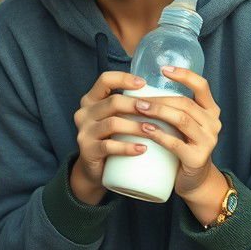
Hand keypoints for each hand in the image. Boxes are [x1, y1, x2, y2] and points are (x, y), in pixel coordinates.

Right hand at [71, 70, 148, 204]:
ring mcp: (84, 132)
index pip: (105, 80)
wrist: (96, 170)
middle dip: (137, 105)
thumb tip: (167, 94)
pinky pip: (108, 146)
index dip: (124, 79)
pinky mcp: (87, 151)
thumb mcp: (117, 118)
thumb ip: (130, 106)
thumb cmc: (113, 138)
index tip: (144, 83)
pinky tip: (143, 149)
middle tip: (158, 111)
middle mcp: (84, 113)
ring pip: (112, 123)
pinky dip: (127, 147)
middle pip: (113, 102)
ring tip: (154, 130)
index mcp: (92, 100)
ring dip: (136, 126)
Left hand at [143, 66, 223, 209]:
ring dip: (157, 112)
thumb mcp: (185, 125)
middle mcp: (213, 124)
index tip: (164, 69)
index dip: (184, 75)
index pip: (202, 86)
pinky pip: (176, 143)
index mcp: (211, 111)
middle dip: (159, 98)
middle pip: (185, 103)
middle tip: (137, 98)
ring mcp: (208, 141)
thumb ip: (175, 108)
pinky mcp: (197, 158)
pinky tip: (145, 130)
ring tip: (138, 109)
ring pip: (181, 120)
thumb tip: (143, 87)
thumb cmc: (183, 147)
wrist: (193, 181)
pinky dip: (159, 135)